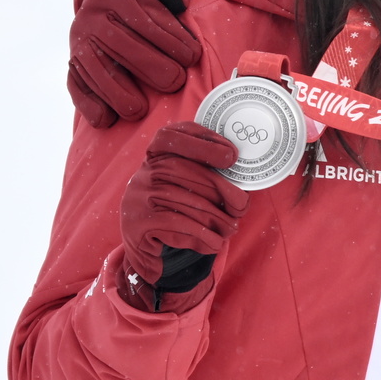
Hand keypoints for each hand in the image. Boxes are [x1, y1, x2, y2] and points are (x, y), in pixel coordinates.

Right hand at [68, 0, 200, 127]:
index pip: (144, 15)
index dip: (170, 37)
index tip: (193, 56)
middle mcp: (93, 14)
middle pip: (119, 43)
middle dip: (149, 64)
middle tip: (175, 81)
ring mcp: (79, 39)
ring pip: (94, 67)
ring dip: (115, 91)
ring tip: (139, 110)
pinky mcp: (73, 60)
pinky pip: (75, 82)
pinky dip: (87, 102)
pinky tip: (104, 118)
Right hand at [119, 121, 248, 310]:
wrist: (143, 243)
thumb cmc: (174, 206)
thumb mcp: (184, 183)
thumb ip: (206, 173)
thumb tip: (242, 186)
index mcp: (155, 155)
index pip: (171, 136)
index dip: (203, 140)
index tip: (232, 155)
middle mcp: (144, 172)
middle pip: (188, 171)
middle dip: (223, 190)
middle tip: (241, 208)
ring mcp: (138, 196)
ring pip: (188, 202)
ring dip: (217, 219)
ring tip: (230, 228)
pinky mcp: (139, 222)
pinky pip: (180, 225)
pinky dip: (204, 236)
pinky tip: (215, 243)